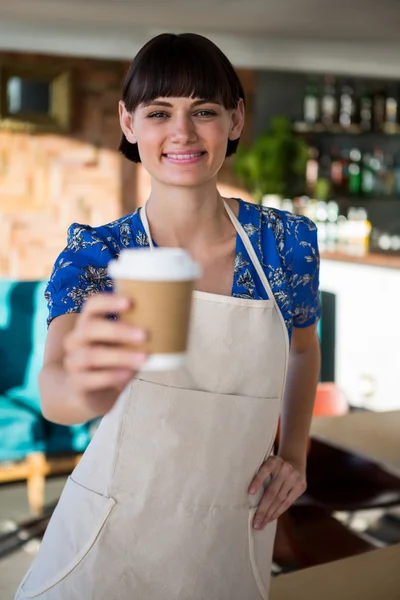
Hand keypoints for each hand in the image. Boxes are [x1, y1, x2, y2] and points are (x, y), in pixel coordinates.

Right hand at [63, 293, 147, 414]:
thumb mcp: (122, 344)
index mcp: (88, 323)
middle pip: (90, 328)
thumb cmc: (112, 361)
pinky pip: (90, 379)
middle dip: (118, 330)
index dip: (109, 301)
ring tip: (144, 358)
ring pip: (92, 355)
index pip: (92, 305)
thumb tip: (174, 320)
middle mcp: (76, 340)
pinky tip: (128, 375)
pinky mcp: (77, 384)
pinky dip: (111, 376)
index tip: (131, 302)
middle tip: (145, 335)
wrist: (88, 393)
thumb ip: (136, 332)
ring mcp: (73, 362)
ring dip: (120, 356)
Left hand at [248, 456, 305, 529]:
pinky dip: (278, 512)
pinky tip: (271, 518)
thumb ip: (260, 474)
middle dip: (262, 509)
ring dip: (269, 514)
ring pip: (279, 500)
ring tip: (261, 524)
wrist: (294, 461)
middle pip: (272, 492)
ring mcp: (294, 478)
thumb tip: (249, 494)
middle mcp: (285, 469)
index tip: (250, 492)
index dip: (257, 481)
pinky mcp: (301, 486)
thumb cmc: (274, 467)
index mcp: (273, 461)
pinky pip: (287, 503)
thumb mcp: (267, 464)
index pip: (264, 470)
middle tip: (255, 522)